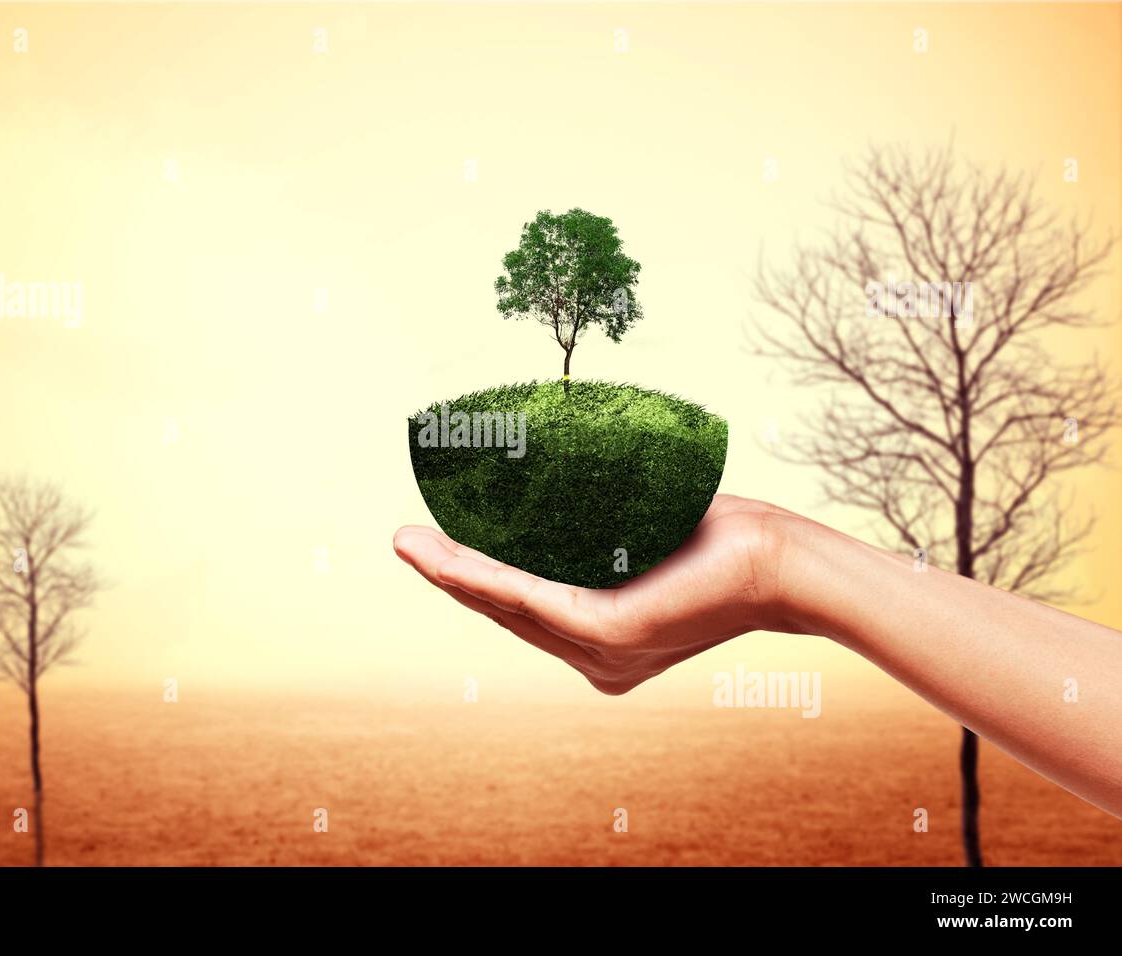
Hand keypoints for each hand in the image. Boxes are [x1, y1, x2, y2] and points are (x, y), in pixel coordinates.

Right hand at [393, 494, 801, 693]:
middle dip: (448, 575)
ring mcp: (603, 654)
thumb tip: (558, 492)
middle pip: (506, 612)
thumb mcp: (643, 541)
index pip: (525, 611)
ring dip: (451, 574)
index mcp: (604, 646)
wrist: (782, 561)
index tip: (432, 547)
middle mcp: (598, 661)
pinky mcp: (610, 633)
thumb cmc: (721, 540)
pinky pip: (531, 600)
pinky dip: (483, 576)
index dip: (472, 579)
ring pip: (508, 607)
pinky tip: (449, 560)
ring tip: (408, 544)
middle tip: (404, 539)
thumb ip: (599, 538)